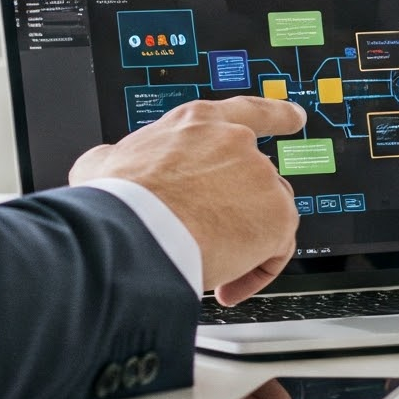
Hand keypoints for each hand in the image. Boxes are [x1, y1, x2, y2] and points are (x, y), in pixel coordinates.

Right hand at [70, 94, 307, 305]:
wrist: (132, 232)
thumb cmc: (116, 202)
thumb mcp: (103, 162)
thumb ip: (117, 158)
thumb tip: (107, 164)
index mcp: (198, 123)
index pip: (249, 112)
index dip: (276, 116)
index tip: (295, 117)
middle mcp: (236, 142)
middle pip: (257, 177)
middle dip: (241, 210)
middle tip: (212, 239)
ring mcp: (260, 176)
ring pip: (267, 214)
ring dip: (245, 243)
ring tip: (210, 267)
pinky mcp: (276, 215)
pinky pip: (276, 250)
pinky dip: (255, 272)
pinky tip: (224, 287)